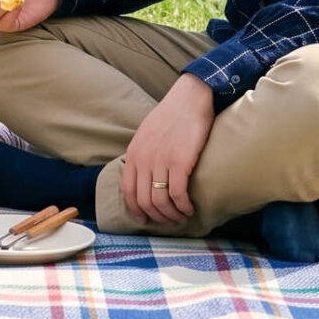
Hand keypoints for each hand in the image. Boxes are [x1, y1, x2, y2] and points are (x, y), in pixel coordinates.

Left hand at [121, 75, 214, 229]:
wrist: (190, 98)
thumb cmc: (172, 115)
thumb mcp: (147, 134)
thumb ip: (143, 154)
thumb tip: (145, 176)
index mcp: (133, 153)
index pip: (128, 191)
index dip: (136, 210)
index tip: (146, 220)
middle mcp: (143, 159)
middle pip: (144, 201)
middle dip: (157, 217)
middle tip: (169, 221)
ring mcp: (160, 161)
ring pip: (160, 201)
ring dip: (172, 215)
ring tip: (182, 216)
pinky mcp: (180, 162)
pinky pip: (178, 194)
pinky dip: (184, 207)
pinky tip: (190, 208)